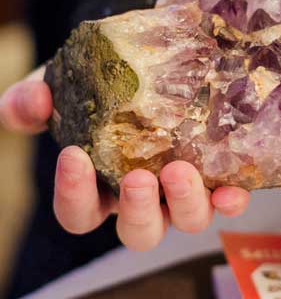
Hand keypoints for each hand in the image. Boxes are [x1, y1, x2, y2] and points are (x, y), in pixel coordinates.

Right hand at [0, 67, 249, 249]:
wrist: (151, 67)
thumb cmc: (104, 89)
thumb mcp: (64, 89)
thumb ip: (37, 99)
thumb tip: (32, 102)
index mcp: (104, 188)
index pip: (80, 213)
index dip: (74, 195)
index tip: (73, 157)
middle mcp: (146, 199)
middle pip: (140, 232)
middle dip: (139, 210)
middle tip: (137, 179)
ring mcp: (183, 193)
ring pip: (187, 222)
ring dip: (184, 203)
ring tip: (180, 171)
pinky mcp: (218, 180)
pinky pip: (227, 202)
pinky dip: (230, 201)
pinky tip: (231, 191)